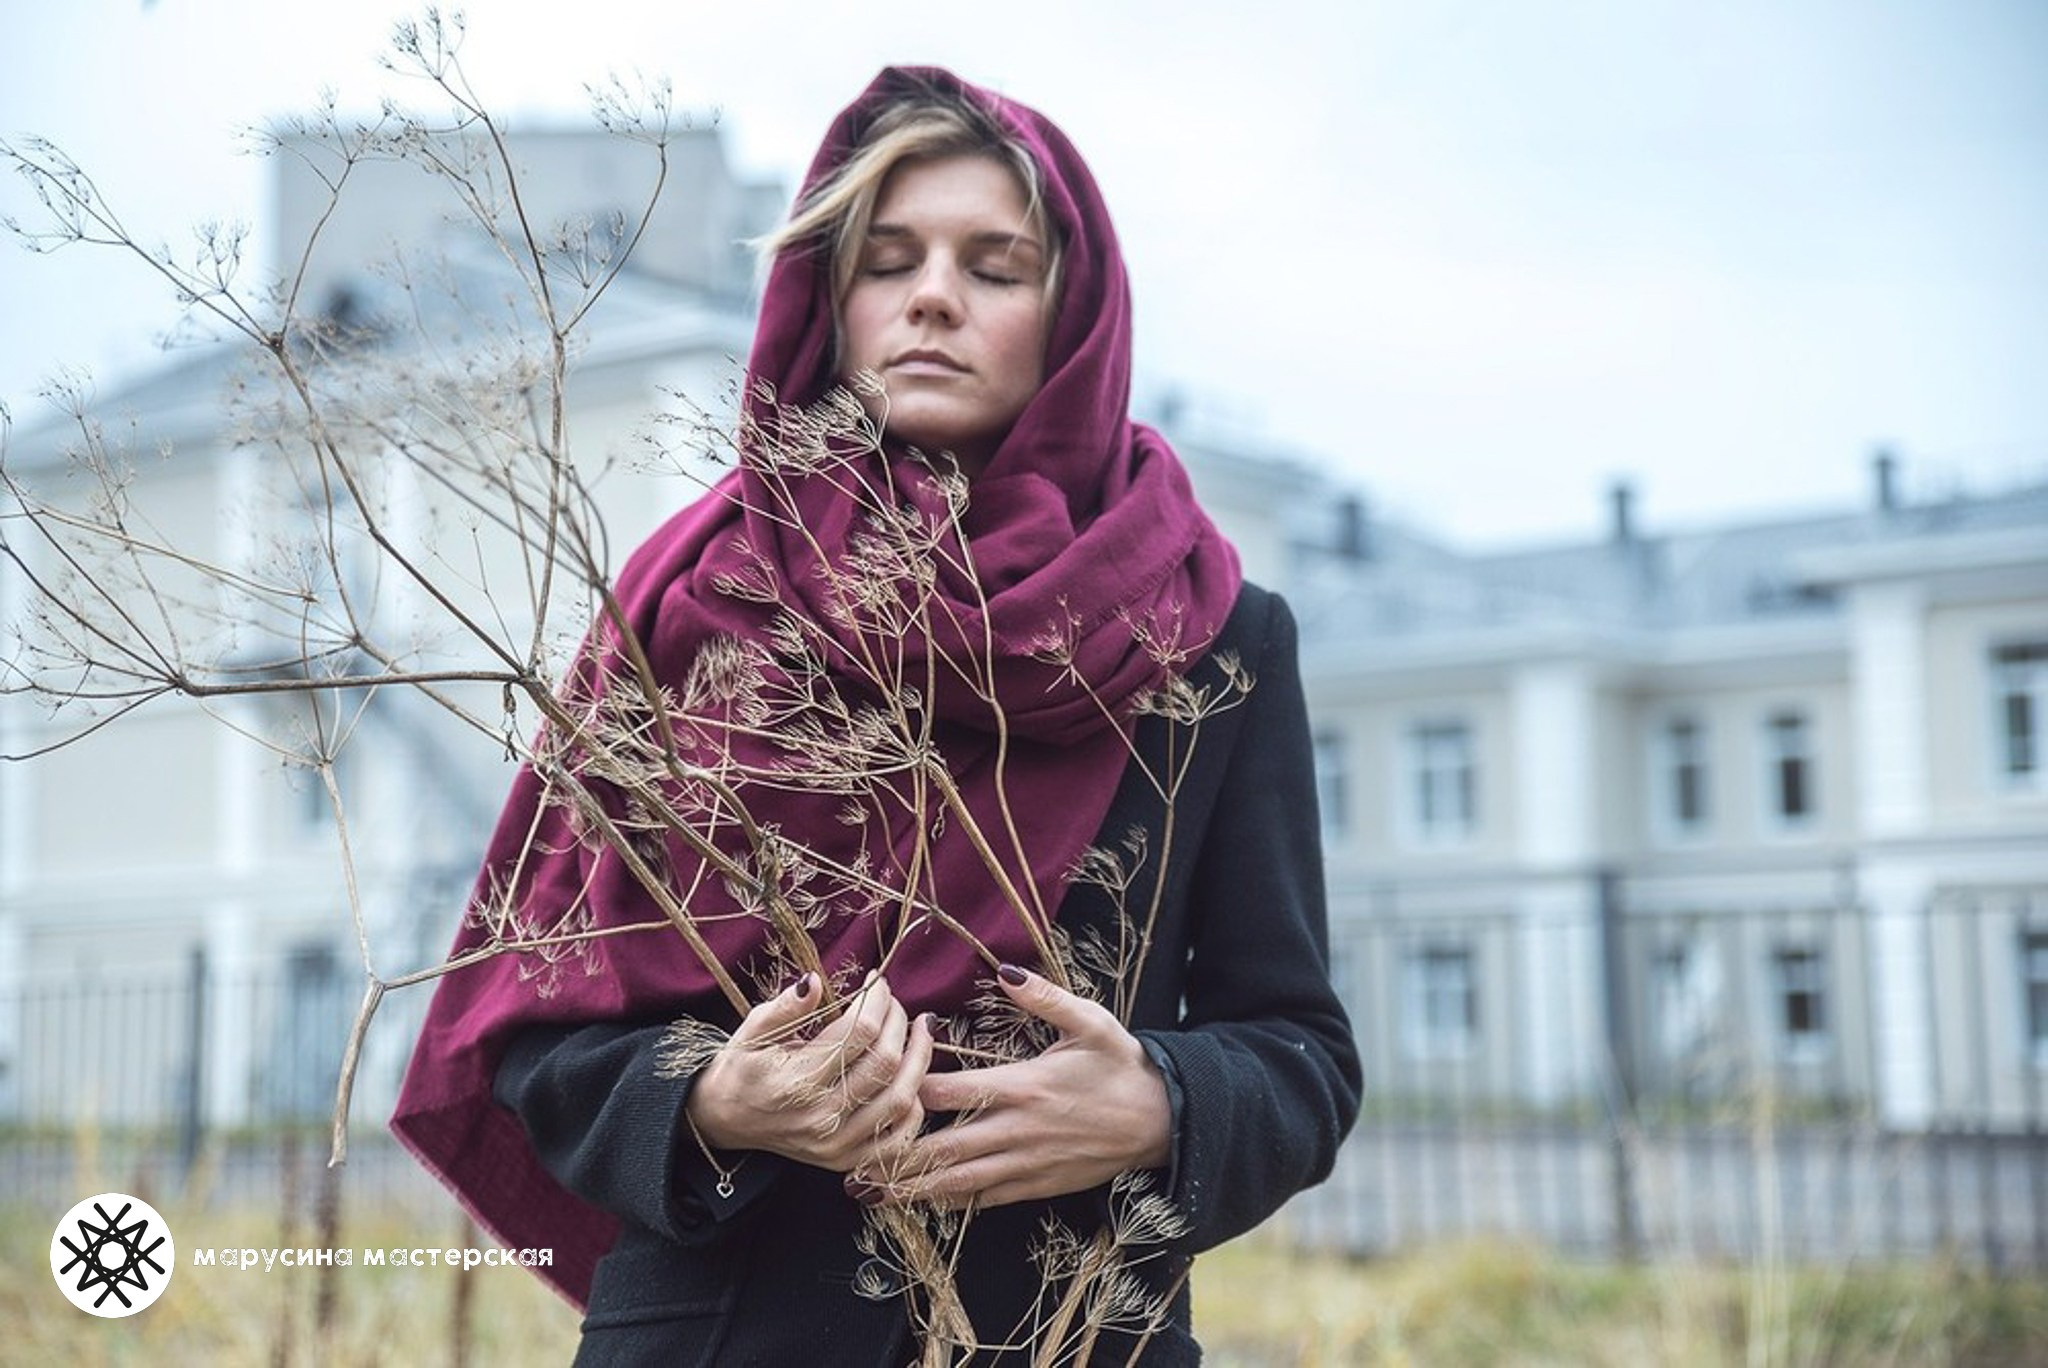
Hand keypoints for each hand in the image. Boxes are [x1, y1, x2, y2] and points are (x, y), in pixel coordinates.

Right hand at [687, 971, 933, 1172]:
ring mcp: (835, 1144)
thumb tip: (814, 980)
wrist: (724, 1119)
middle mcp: (819, 1116)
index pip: (858, 1032)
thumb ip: (785, 1006)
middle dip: (900, 1022)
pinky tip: (911, 1078)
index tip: (877, 981)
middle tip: (895, 1002)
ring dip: (918, 1059)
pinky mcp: (845, 1160)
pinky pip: (898, 1139)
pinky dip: (914, 1108)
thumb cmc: (742, 1066)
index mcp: (795, 1079)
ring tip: (919, 1031)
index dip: (877, 1000)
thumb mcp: (753, 1029)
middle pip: (885, 1062)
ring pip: (900, 1099)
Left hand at [866, 964, 1170, 1209]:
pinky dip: (951, 1204)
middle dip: (894, 1156)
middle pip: (941, 1148)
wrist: (1162, 1121)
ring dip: (911, 1190)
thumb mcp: (1090, 1021)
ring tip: (869, 1194)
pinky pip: (985, 1200)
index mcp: (1022, 1086)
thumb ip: (1044, 997)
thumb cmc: (1121, 1066)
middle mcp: (1016, 1130)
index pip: (949, 1092)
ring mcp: (1025, 1163)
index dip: (910, 1090)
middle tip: (849, 1162)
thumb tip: (1005, 971)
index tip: (876, 1085)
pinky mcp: (1036, 1185)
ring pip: (958, 1183)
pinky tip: (921, 1205)